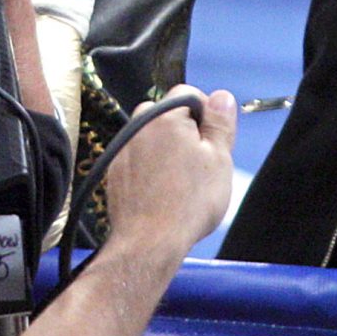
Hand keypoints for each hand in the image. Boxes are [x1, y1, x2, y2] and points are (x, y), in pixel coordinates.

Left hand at [105, 87, 237, 260]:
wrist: (149, 242)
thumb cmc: (188, 203)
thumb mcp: (219, 159)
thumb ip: (220, 123)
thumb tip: (222, 96)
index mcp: (166, 116)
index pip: (189, 94)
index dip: (207, 115)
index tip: (214, 140)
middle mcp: (139, 125)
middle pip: (168, 114)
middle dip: (185, 131)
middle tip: (201, 163)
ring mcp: (123, 148)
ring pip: (151, 137)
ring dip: (166, 149)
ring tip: (181, 181)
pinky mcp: (114, 171)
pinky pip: (137, 157)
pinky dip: (149, 167)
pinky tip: (162, 191)